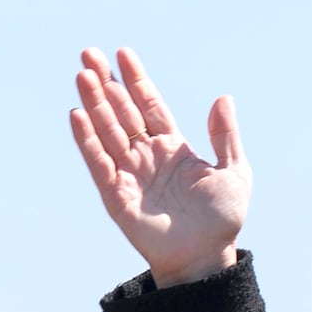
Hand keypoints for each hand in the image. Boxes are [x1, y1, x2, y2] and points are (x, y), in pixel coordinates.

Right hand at [70, 47, 249, 286]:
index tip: (123, 53)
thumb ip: (225, 136)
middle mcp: (147, 156)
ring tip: (82, 74)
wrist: (206, 258)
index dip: (136, 80)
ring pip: (107, 131)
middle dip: (106, 83)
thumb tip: (222, 98)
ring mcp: (129, 174)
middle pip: (122, 112)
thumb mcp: (233, 173)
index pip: (149, 105)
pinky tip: (78, 115)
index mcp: (172, 147)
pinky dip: (87, 140)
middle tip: (89, 53)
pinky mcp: (116, 195)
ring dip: (94, 103)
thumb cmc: (221, 220)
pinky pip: (98, 163)